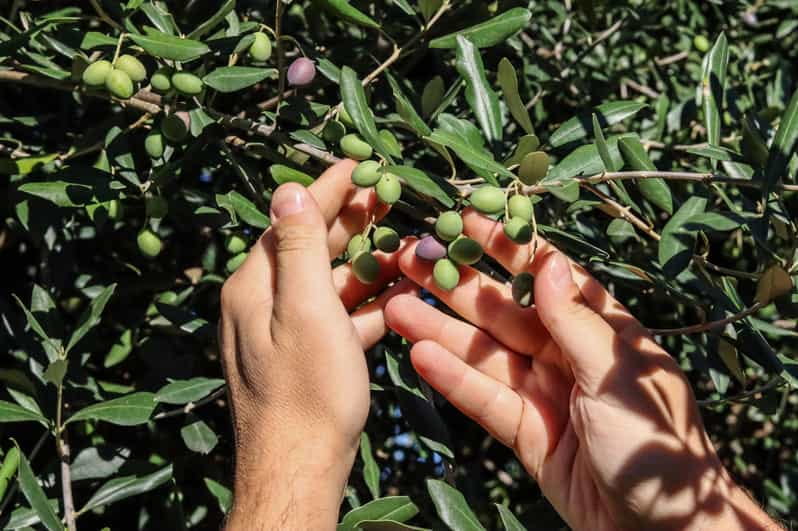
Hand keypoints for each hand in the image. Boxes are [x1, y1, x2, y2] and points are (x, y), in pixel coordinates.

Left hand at [218, 160, 413, 528]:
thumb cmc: (306, 391)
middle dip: (353, 220)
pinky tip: (403, 293)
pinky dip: (369, 303)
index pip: (290, 220)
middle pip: (311, 247)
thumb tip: (288, 190)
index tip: (358, 163)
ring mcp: (286, 332)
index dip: (326, 189)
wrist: (299, 470)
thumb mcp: (304, 310)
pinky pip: (340, 318)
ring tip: (408, 241)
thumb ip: (298, 248)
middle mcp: (264, 304)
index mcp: (254, 286)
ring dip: (369, 262)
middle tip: (391, 194)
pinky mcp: (308, 357)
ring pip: (330, 283)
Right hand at [385, 209, 775, 530]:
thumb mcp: (617, 374)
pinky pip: (482, 399)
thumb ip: (574, 319)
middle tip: (408, 259)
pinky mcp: (523, 432)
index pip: (542, 276)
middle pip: (500, 311)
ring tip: (395, 304)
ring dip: (440, 328)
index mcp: (598, 330)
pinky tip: (419, 355)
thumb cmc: (655, 444)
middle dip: (455, 285)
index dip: (502, 247)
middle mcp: (566, 354)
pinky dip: (452, 378)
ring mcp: (541, 393)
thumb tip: (546, 259)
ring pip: (482, 353)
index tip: (462, 220)